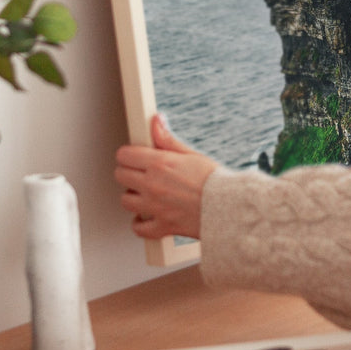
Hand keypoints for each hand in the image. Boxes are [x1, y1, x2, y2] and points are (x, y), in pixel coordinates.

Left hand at [114, 113, 218, 240]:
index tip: (135, 156)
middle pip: (120, 176)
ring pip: (125, 201)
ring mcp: (155, 207)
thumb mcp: (190, 154)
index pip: (125, 155)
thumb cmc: (214, 180)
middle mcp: (153, 185)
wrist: (229, 207)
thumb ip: (167, 139)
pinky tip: (147, 216)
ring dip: (133, 197)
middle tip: (140, 173)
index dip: (128, 154)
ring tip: (146, 193)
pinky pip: (138, 228)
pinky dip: (140, 223)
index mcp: (160, 164)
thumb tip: (156, 121)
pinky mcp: (162, 226)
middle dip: (128, 172)